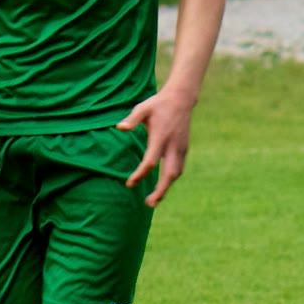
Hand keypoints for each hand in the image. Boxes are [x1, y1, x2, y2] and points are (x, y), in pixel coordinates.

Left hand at [118, 87, 196, 206]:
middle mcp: (173, 145)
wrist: (181, 99)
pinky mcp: (184, 148)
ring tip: (154, 199)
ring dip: (167, 188)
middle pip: (169, 174)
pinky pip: (179, 168)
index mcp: (160, 137)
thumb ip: (132, 119)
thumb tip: (119, 128)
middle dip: (161, 190)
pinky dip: (171, 179)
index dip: (140, 174)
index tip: (129, 184)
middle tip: (149, 203)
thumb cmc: (158, 104)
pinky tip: (162, 186)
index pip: (150, 161)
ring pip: (176, 173)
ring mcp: (181, 148)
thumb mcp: (143, 108)